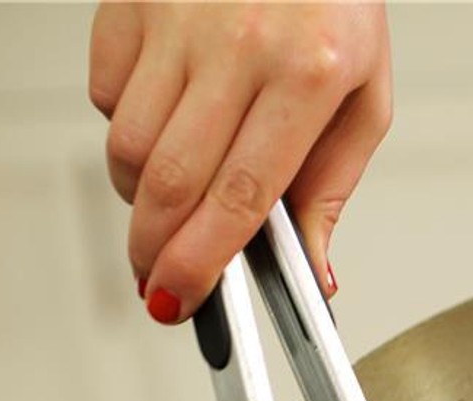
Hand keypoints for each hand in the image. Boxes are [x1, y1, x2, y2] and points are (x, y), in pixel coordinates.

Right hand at [88, 2, 391, 323]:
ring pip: (129, 144)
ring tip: (173, 202)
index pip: (242, 194)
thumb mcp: (365, 98)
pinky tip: (166, 122)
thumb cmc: (336, 4)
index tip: (182, 298)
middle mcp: (240, 43)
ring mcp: (178, 18)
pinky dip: (126, 127)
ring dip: (142, 195)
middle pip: (172, 180)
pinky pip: (107, 93)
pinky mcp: (133, 1)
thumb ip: (333, 186)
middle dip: (156, 248)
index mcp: (309, 73)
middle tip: (158, 281)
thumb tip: (313, 267)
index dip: (203, 259)